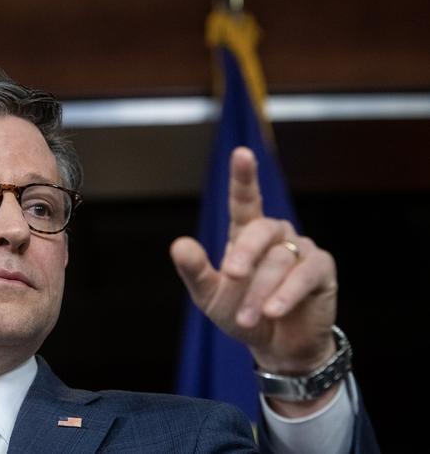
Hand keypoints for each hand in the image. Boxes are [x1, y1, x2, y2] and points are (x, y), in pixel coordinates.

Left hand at [171, 147, 337, 405]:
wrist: (276, 347)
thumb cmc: (241, 314)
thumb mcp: (209, 296)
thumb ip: (195, 271)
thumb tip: (179, 244)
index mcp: (245, 234)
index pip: (245, 199)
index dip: (244, 176)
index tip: (242, 153)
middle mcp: (275, 235)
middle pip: (259, 230)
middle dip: (244, 254)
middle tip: (232, 277)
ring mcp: (301, 250)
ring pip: (278, 260)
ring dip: (260, 292)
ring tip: (249, 318)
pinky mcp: (322, 270)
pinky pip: (305, 274)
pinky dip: (286, 293)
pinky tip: (274, 311)